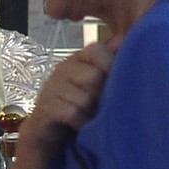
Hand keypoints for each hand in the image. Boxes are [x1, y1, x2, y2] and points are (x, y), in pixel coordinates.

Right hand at [20, 38, 119, 155]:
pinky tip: (82, 125)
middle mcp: (62, 68)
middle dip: (102, 95)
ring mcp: (52, 87)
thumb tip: (123, 39)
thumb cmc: (77, 104)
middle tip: (102, 105)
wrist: (47, 130)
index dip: (110, 66)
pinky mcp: (45, 107)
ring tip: (91, 117)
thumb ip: (108, 60)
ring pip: (84, 98)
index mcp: (77, 59)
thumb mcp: (95, 82)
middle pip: (94, 76)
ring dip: (92, 113)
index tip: (116, 82)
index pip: (96, 50)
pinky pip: (73, 113)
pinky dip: (82, 122)